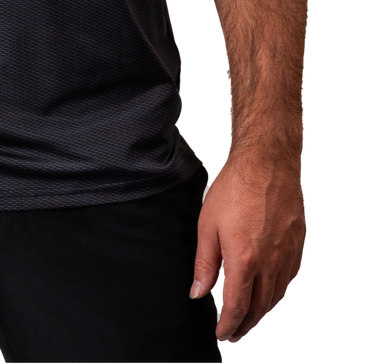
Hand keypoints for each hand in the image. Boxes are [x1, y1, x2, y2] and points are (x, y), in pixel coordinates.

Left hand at [189, 152, 307, 344]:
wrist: (266, 163)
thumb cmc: (233, 189)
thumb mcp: (207, 225)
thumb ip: (204, 263)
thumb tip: (198, 293)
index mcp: (244, 260)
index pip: (237, 307)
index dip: (229, 325)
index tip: (222, 333)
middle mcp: (270, 263)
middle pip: (260, 308)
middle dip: (246, 325)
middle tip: (235, 333)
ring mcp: (288, 255)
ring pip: (277, 297)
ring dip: (263, 312)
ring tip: (249, 317)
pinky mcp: (298, 245)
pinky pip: (290, 279)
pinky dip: (278, 292)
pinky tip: (269, 291)